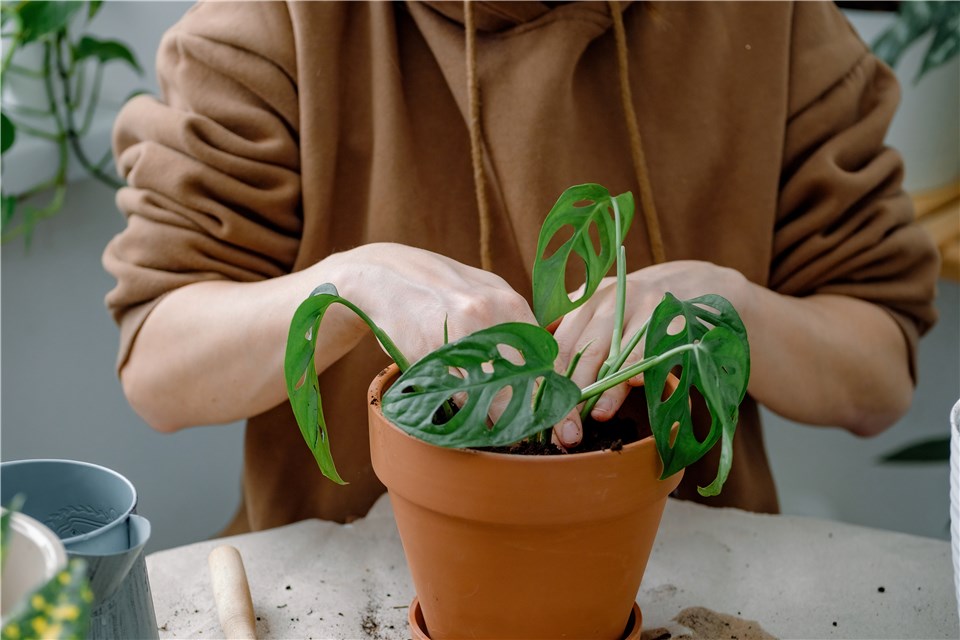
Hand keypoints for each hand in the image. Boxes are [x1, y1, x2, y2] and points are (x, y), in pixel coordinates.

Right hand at [323, 243, 583, 446]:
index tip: (566, 426)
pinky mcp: (430, 359)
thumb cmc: (441, 288)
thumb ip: (517, 323)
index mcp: (510, 304)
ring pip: (493, 398)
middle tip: (533, 435)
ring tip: (504, 433)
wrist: (384, 277)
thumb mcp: (487, 291)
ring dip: (501, 423)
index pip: (549, 360)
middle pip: (526, 384)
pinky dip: (469, 415)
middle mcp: (488, 319)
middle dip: (533, 416)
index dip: (558, 398)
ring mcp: (458, 341)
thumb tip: (548, 362)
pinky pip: (460, 400)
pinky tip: (471, 420)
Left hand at [552, 260, 751, 421]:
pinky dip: (643, 363)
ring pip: (617, 350)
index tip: (546, 413)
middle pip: (584, 350)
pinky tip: (637, 384)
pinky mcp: (671, 313)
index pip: (559, 345)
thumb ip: (570, 337)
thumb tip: (541, 382)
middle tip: (568, 427)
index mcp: (583, 300)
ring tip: (597, 415)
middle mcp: (609, 298)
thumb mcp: (597, 314)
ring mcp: (642, 304)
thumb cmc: (630, 313)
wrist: (686, 286)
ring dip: (607, 386)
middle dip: (574, 392)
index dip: (551, 382)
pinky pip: (654, 343)